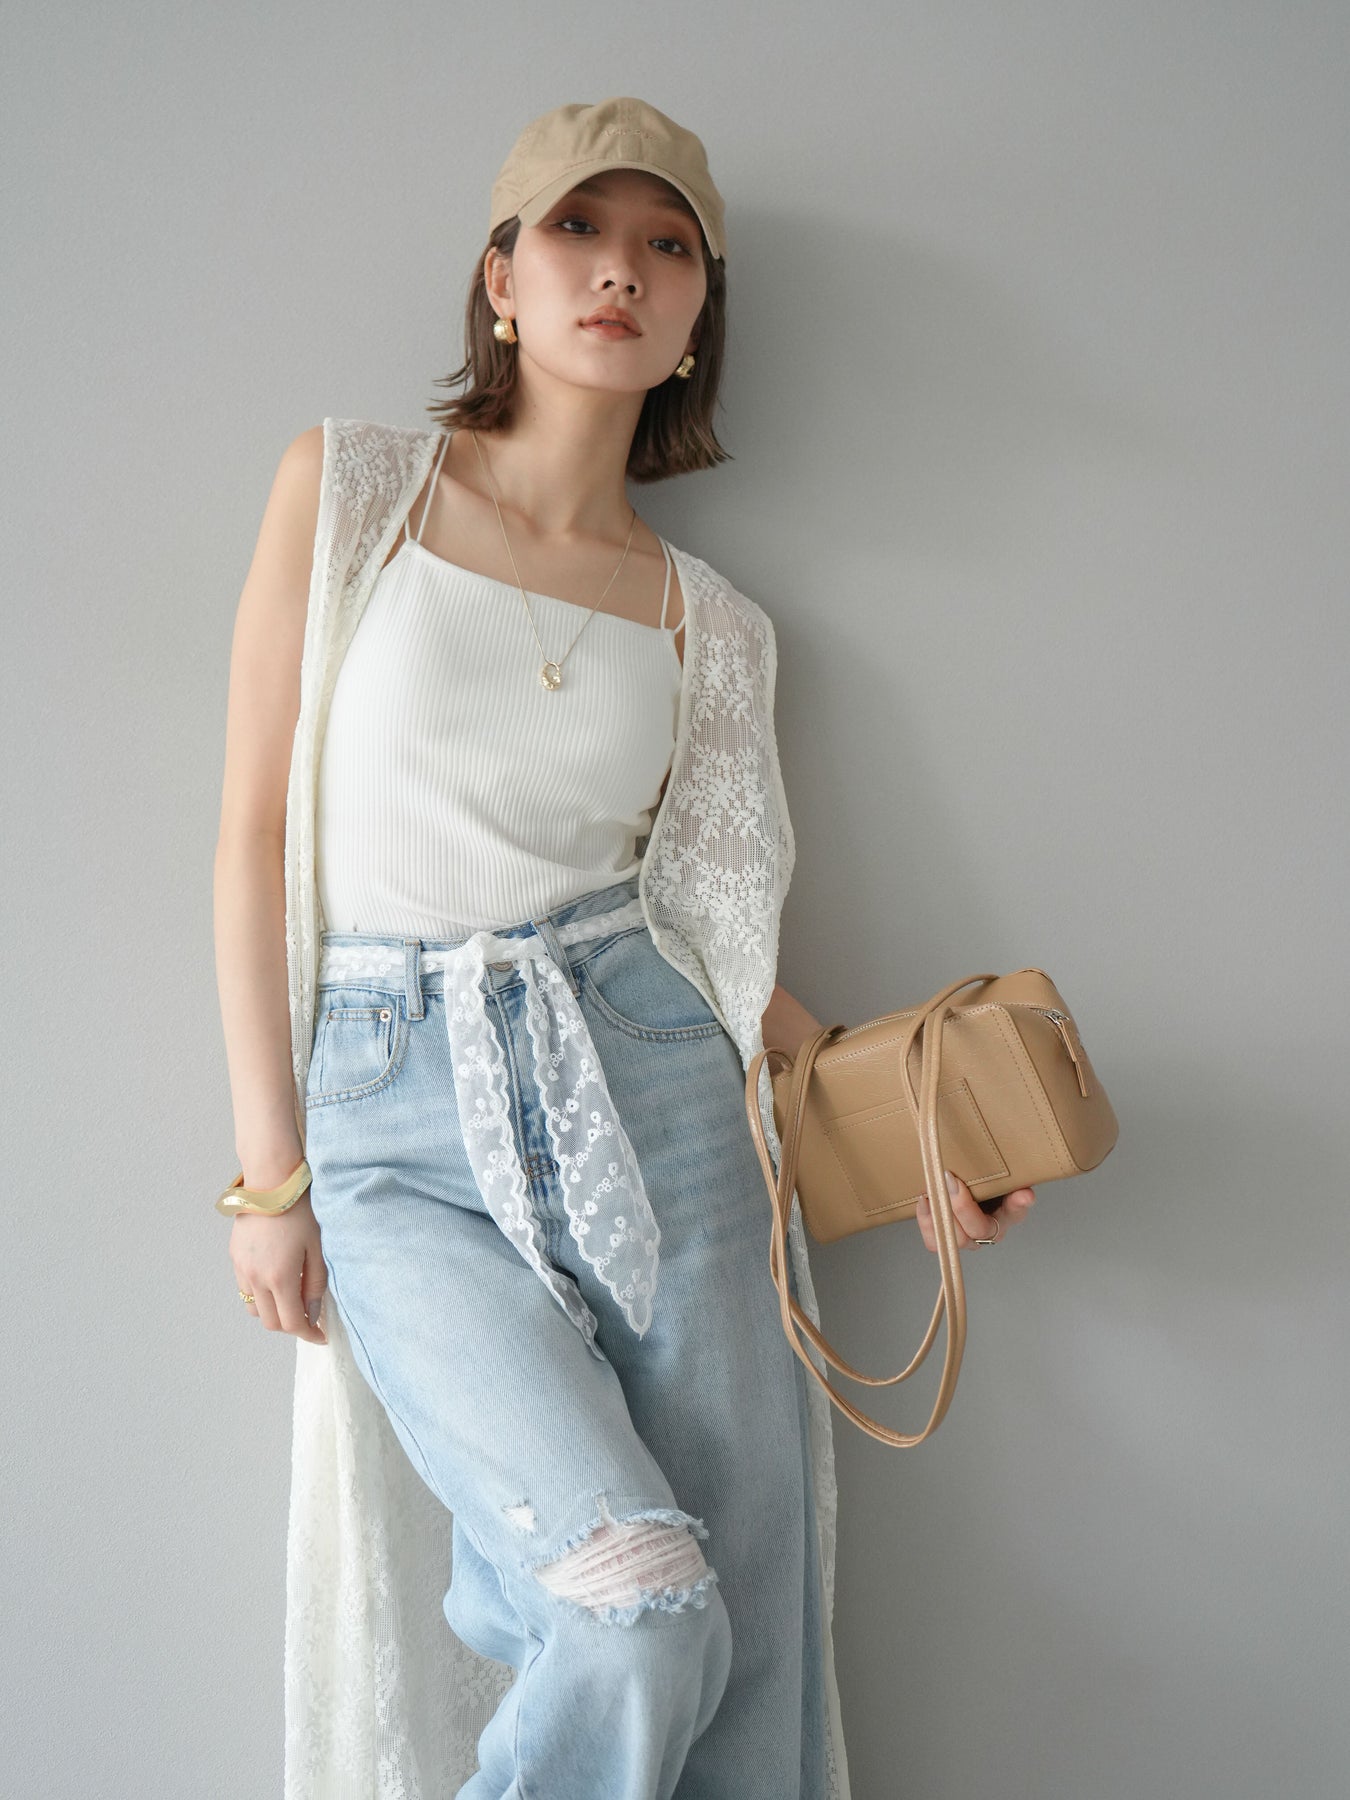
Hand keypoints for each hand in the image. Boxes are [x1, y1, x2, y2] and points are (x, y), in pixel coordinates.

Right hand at [229, 1189, 328, 1343]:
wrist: (271, 1184)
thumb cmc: (301, 1212)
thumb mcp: (317, 1248)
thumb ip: (315, 1285)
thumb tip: (313, 1313)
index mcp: (280, 1278)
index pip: (292, 1323)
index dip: (308, 1334)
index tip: (321, 1336)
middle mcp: (256, 1279)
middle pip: (271, 1322)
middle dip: (291, 1326)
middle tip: (309, 1317)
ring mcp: (242, 1270)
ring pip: (255, 1309)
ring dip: (273, 1312)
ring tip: (292, 1299)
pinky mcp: (235, 1259)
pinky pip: (245, 1289)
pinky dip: (261, 1295)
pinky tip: (276, 1281)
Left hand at [914, 1169, 1034, 1253]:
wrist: (965, 1184)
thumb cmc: (985, 1180)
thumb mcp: (1002, 1177)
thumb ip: (1013, 1182)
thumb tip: (1026, 1195)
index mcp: (1008, 1214)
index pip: (1015, 1211)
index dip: (1017, 1203)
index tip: (1019, 1193)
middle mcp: (989, 1231)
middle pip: (978, 1230)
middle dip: (962, 1205)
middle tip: (950, 1179)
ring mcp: (967, 1237)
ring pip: (955, 1239)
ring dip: (941, 1215)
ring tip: (933, 1191)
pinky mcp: (946, 1238)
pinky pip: (935, 1241)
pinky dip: (927, 1222)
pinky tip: (924, 1200)